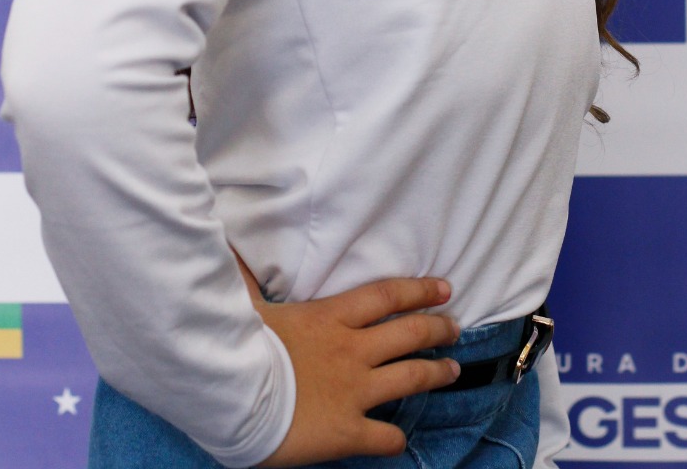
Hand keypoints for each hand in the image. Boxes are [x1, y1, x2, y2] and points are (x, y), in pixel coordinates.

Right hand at [230, 252, 459, 465]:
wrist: (235, 397)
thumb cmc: (240, 346)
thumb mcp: (247, 303)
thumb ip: (248, 277)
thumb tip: (231, 247)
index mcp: (331, 317)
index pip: (386, 296)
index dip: (419, 290)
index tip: (443, 288)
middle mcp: (352, 350)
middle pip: (409, 333)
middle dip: (438, 330)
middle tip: (455, 328)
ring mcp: (354, 391)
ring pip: (410, 378)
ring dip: (436, 373)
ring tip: (453, 370)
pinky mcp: (348, 430)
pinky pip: (385, 436)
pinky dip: (395, 439)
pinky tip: (399, 439)